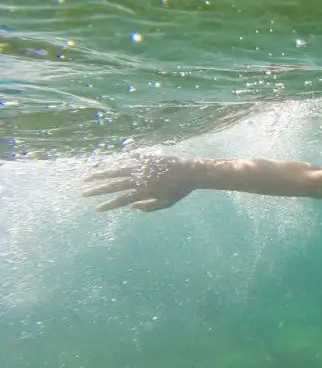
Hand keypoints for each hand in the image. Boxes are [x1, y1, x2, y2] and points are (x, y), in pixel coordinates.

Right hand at [82, 155, 196, 211]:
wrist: (192, 171)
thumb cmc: (180, 190)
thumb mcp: (166, 203)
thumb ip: (149, 207)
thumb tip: (131, 206)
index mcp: (144, 192)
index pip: (121, 200)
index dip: (108, 205)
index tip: (96, 209)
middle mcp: (141, 179)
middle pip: (115, 185)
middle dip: (98, 190)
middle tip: (84, 193)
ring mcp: (142, 168)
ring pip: (117, 170)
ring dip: (101, 174)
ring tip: (88, 177)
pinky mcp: (146, 158)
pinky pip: (130, 159)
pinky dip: (120, 160)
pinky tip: (108, 163)